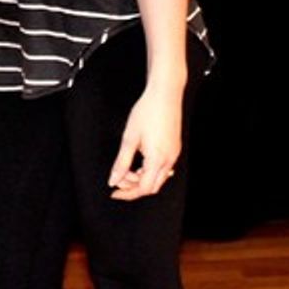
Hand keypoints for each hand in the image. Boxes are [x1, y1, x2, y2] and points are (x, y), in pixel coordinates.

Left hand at [107, 84, 182, 200]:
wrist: (164, 95)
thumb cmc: (147, 111)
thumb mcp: (129, 138)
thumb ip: (121, 162)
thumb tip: (114, 179)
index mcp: (157, 159)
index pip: (144, 188)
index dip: (128, 193)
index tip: (115, 192)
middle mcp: (169, 160)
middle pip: (152, 186)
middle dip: (134, 186)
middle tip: (118, 180)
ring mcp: (174, 154)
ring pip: (158, 178)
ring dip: (142, 178)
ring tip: (127, 169)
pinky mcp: (174, 148)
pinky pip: (163, 168)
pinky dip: (150, 170)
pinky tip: (141, 164)